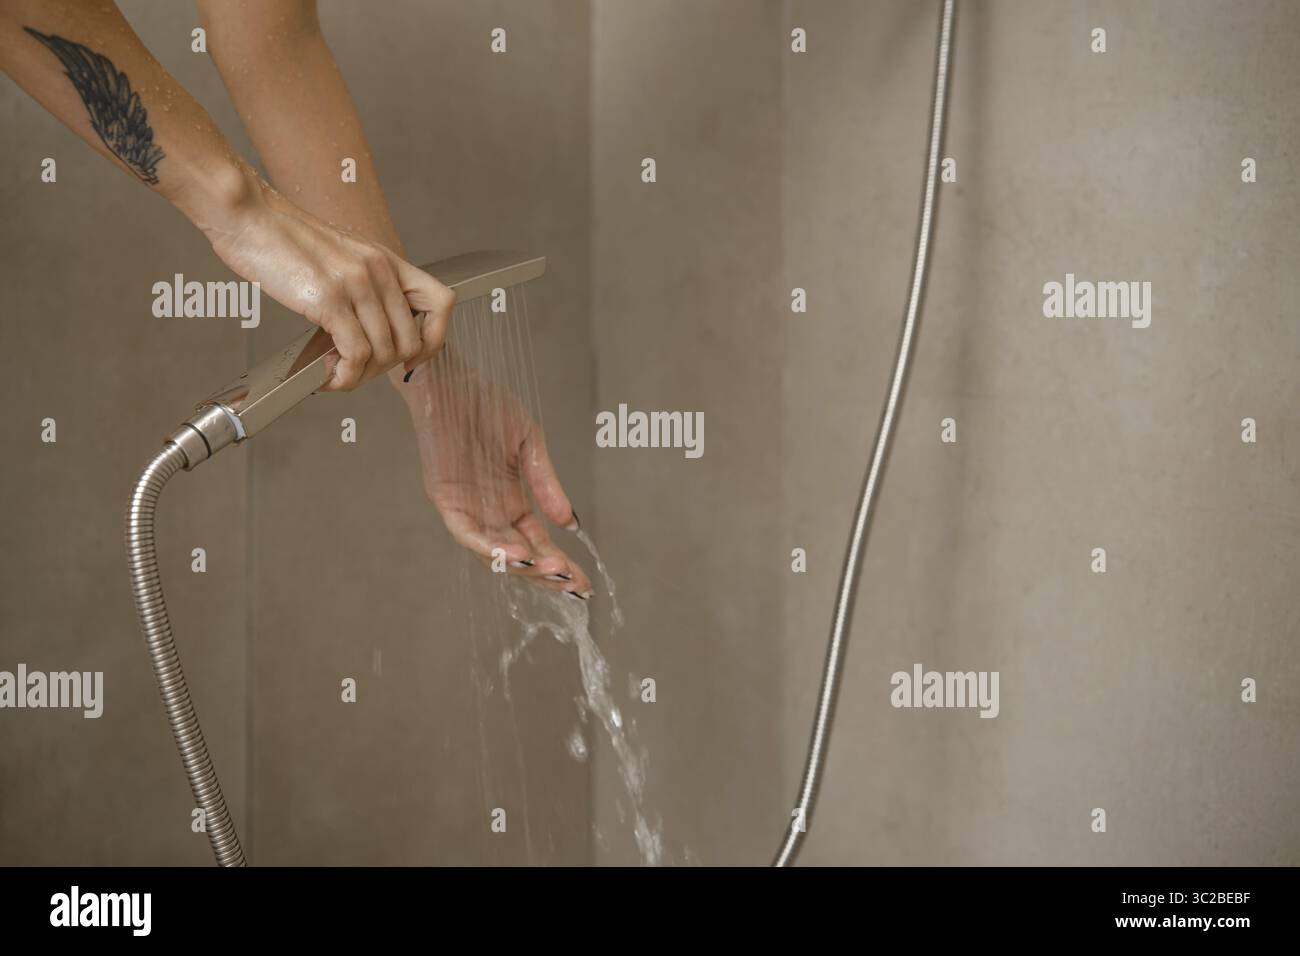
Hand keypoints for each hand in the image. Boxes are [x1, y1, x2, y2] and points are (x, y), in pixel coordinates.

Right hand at [196, 165, 455, 389]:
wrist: (248, 215)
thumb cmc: (283, 239)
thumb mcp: (341, 258)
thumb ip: (365, 288)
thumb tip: (371, 333)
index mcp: (387, 260)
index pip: (442, 303)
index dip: (434, 338)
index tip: (411, 357)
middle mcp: (379, 270)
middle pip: (410, 341)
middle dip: (384, 368)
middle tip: (356, 371)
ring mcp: (356, 283)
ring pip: (384, 353)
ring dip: (360, 376)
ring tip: (336, 374)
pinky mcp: (329, 298)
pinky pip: (355, 354)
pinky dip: (344, 376)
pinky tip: (327, 376)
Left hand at [405, 354, 592, 597]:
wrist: (450, 379)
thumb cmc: (487, 404)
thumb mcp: (529, 445)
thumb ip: (547, 484)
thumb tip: (570, 523)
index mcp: (512, 501)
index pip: (539, 544)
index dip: (561, 564)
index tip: (586, 583)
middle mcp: (489, 512)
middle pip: (519, 557)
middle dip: (547, 575)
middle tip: (574, 586)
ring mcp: (466, 508)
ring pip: (493, 552)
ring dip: (522, 566)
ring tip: (553, 570)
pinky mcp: (444, 498)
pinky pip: (466, 532)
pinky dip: (489, 547)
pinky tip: (517, 553)